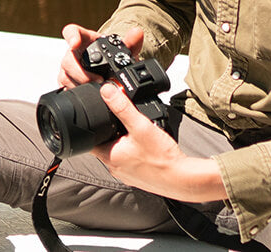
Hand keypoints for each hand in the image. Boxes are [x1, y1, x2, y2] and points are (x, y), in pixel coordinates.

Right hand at [57, 24, 145, 87]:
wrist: (109, 68)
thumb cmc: (111, 55)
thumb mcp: (123, 49)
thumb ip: (131, 42)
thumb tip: (137, 33)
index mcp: (84, 39)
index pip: (71, 32)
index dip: (71, 37)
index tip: (75, 43)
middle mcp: (72, 53)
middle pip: (68, 60)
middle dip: (81, 72)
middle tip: (97, 80)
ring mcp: (68, 68)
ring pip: (65, 75)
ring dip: (80, 83)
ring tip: (96, 89)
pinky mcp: (66, 81)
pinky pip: (65, 87)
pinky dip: (77, 91)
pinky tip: (88, 95)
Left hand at [91, 83, 226, 202]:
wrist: (181, 179)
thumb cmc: (161, 157)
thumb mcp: (141, 126)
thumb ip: (122, 107)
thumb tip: (106, 91)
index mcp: (109, 156)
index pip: (89, 140)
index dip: (91, 127)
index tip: (96, 117)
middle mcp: (114, 167)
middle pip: (103, 146)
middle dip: (109, 133)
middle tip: (119, 122)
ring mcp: (125, 174)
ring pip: (117, 153)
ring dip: (122, 143)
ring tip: (133, 133)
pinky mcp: (137, 177)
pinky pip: (129, 161)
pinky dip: (133, 153)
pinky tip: (145, 147)